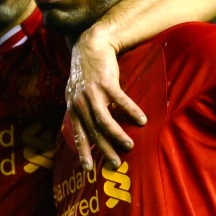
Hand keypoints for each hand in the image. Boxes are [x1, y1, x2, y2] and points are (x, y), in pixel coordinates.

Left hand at [67, 31, 146, 170]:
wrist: (91, 45)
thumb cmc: (87, 71)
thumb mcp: (76, 91)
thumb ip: (81, 109)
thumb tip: (88, 129)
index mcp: (73, 106)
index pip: (78, 133)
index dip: (82, 151)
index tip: (88, 169)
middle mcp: (80, 102)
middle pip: (93, 131)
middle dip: (104, 149)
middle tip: (115, 164)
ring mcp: (92, 92)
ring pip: (104, 120)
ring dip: (117, 135)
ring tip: (129, 146)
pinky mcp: (106, 82)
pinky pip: (120, 100)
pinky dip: (130, 111)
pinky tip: (142, 120)